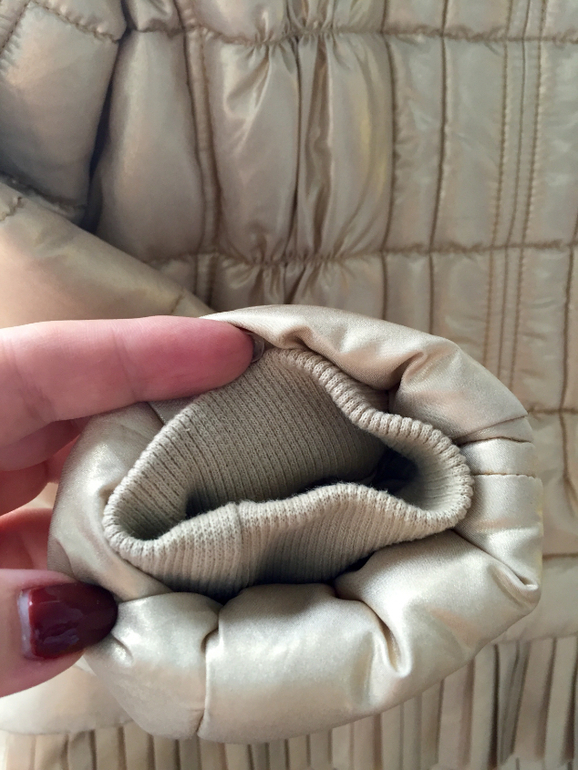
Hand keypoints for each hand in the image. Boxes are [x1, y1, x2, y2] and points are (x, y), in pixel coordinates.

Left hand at [0, 316, 252, 696]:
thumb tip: (84, 620)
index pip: (53, 363)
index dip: (148, 352)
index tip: (232, 351)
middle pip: (77, 405)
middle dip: (159, 407)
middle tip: (242, 415)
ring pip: (68, 463)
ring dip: (135, 478)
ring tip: (209, 491)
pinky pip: (47, 515)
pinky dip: (96, 533)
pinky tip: (136, 566)